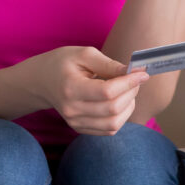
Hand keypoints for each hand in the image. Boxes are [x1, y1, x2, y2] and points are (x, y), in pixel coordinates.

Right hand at [29, 46, 149, 135]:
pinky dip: (121, 117)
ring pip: (114, 124)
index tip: (142, 73)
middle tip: (136, 79)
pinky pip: (109, 130)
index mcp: (71, 88)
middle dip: (131, 93)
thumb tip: (134, 72)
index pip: (107, 92)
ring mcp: (75, 122)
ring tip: (128, 90)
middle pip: (113, 109)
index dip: (129, 83)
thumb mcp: (84, 54)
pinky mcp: (80, 128)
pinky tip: (120, 101)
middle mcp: (72, 110)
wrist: (42, 81)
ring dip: (129, 106)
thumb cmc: (63, 63)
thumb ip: (109, 64)